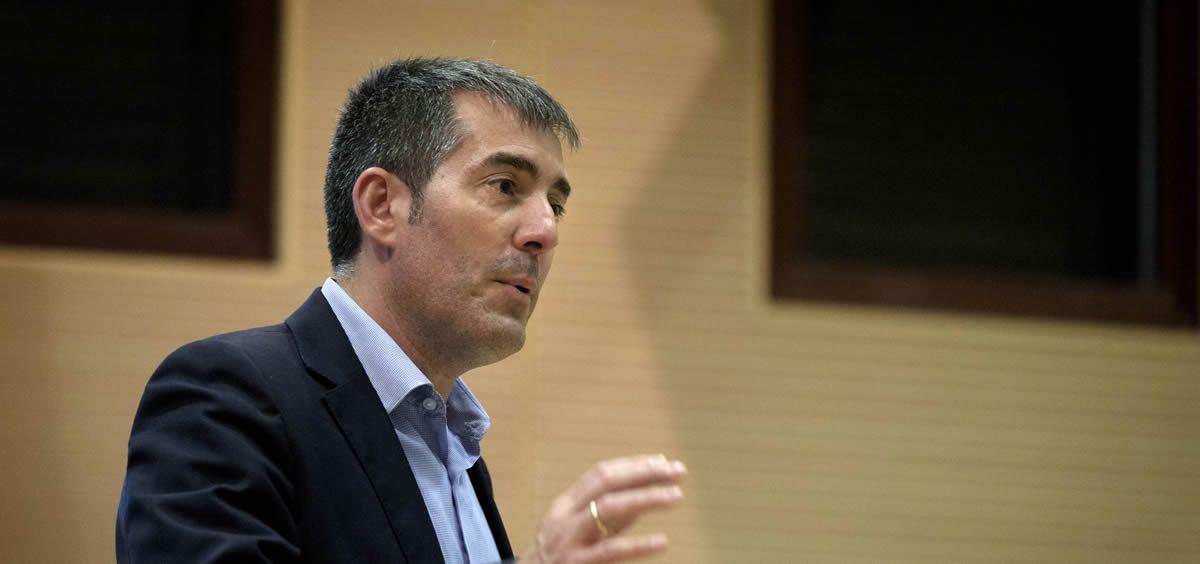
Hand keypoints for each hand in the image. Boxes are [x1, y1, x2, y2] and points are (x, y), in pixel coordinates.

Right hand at [522, 454, 686, 562]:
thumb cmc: (560, 558)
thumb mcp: (581, 531)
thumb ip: (611, 516)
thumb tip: (647, 493)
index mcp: (566, 504)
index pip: (601, 474)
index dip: (634, 465)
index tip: (664, 463)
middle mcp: (566, 517)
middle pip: (606, 483)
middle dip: (644, 473)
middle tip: (678, 471)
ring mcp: (570, 540)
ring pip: (609, 508)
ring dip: (646, 498)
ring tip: (676, 496)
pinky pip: (610, 551)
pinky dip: (637, 545)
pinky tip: (661, 541)